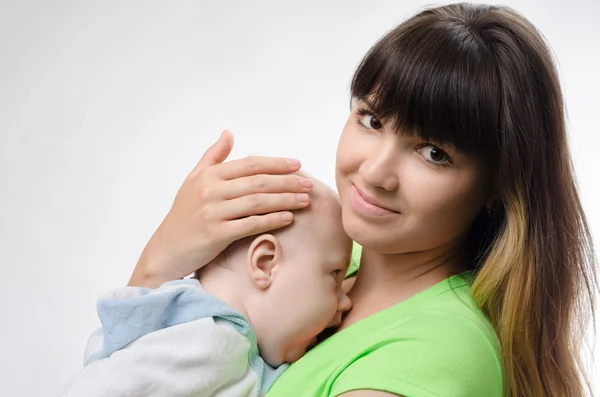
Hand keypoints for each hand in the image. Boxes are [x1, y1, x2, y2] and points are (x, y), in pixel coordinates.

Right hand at [129, 130, 312, 287]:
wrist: (166, 249)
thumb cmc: (183, 214)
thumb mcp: (193, 180)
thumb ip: (213, 156)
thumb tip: (229, 133)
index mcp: (209, 175)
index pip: (250, 164)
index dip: (276, 164)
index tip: (297, 165)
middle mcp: (211, 190)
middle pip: (258, 182)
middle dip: (287, 182)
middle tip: (308, 184)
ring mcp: (213, 212)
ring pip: (258, 202)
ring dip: (285, 200)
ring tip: (305, 200)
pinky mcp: (216, 234)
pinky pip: (251, 224)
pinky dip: (272, 220)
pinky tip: (288, 218)